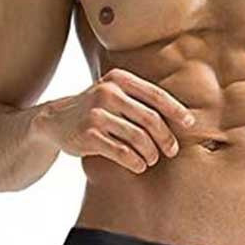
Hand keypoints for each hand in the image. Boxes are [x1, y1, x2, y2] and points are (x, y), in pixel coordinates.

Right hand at [34, 68, 194, 173]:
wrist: (54, 121)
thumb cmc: (96, 110)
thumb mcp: (113, 94)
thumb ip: (139, 99)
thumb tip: (182, 117)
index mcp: (119, 79)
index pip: (156, 95)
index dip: (176, 111)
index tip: (190, 124)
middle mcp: (107, 93)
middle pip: (151, 119)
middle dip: (166, 138)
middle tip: (172, 151)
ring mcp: (96, 113)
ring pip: (138, 138)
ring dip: (151, 153)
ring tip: (153, 159)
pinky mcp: (88, 134)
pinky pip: (122, 152)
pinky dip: (135, 162)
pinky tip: (139, 165)